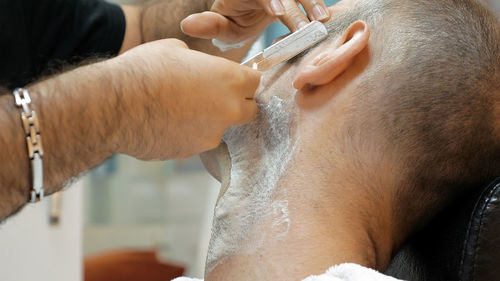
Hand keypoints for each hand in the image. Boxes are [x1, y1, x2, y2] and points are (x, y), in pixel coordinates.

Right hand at [112, 39, 260, 158]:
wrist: (115, 107)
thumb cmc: (144, 72)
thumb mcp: (175, 50)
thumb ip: (199, 62)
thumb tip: (197, 68)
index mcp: (229, 80)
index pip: (256, 82)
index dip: (245, 80)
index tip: (236, 80)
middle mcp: (228, 111)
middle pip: (249, 111)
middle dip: (237, 105)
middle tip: (215, 97)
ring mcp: (211, 135)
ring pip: (221, 128)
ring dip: (209, 121)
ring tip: (180, 110)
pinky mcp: (193, 152)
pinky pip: (198, 140)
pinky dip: (190, 133)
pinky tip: (168, 123)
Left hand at [181, 0, 329, 43]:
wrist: (247, 10)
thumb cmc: (232, 20)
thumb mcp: (221, 25)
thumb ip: (209, 25)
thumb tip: (187, 25)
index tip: (277, 12)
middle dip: (295, 9)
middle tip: (304, 29)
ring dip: (312, 2)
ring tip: (322, 20)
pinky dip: (317, 3)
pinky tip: (327, 16)